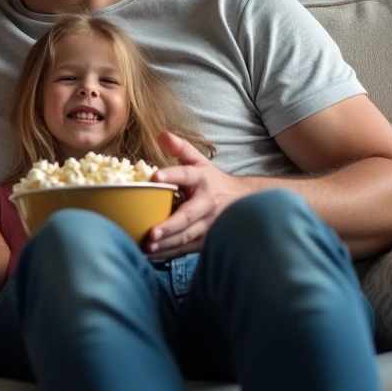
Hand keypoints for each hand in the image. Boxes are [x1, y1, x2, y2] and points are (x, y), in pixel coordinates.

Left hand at [146, 132, 247, 258]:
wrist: (243, 202)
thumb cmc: (212, 180)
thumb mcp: (199, 161)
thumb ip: (181, 148)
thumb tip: (162, 135)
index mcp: (202, 180)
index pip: (186, 175)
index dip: (171, 175)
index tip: (155, 176)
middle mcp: (206, 204)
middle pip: (187, 216)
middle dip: (169, 225)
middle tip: (151, 232)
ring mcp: (208, 225)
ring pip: (187, 237)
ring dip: (167, 244)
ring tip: (148, 247)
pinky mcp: (206, 240)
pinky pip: (186, 248)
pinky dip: (169, 253)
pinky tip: (152, 255)